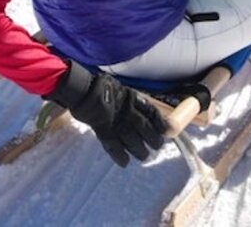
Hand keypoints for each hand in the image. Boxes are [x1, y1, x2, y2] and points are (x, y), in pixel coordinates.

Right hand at [47, 63, 166, 166]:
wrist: (83, 90)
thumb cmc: (103, 88)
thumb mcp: (124, 89)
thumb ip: (135, 101)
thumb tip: (147, 112)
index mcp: (132, 98)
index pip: (152, 112)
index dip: (161, 123)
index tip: (167, 130)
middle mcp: (127, 111)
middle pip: (144, 128)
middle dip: (153, 139)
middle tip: (157, 146)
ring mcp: (115, 122)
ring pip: (132, 140)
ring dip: (139, 150)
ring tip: (143, 156)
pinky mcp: (103, 131)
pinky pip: (113, 146)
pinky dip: (120, 156)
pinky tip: (124, 162)